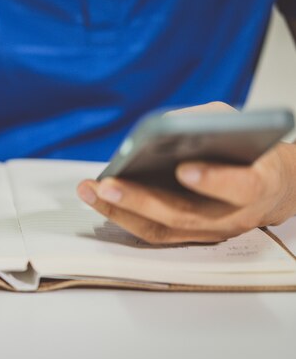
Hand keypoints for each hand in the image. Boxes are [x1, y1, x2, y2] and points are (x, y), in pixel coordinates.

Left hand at [76, 102, 295, 243]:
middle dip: (141, 200)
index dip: (214, 180)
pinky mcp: (186, 236)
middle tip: (108, 186)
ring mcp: (207, 232)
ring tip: (89, 190)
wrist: (270, 187)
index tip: (184, 168)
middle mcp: (233, 217)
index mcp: (259, 185)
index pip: (241, 187)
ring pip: (160, 228)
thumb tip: (163, 126)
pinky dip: (121, 215)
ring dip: (120, 211)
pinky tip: (97, 197)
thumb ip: (208, 122)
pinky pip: (150, 230)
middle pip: (184, 214)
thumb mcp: (239, 125)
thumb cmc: (250, 150)